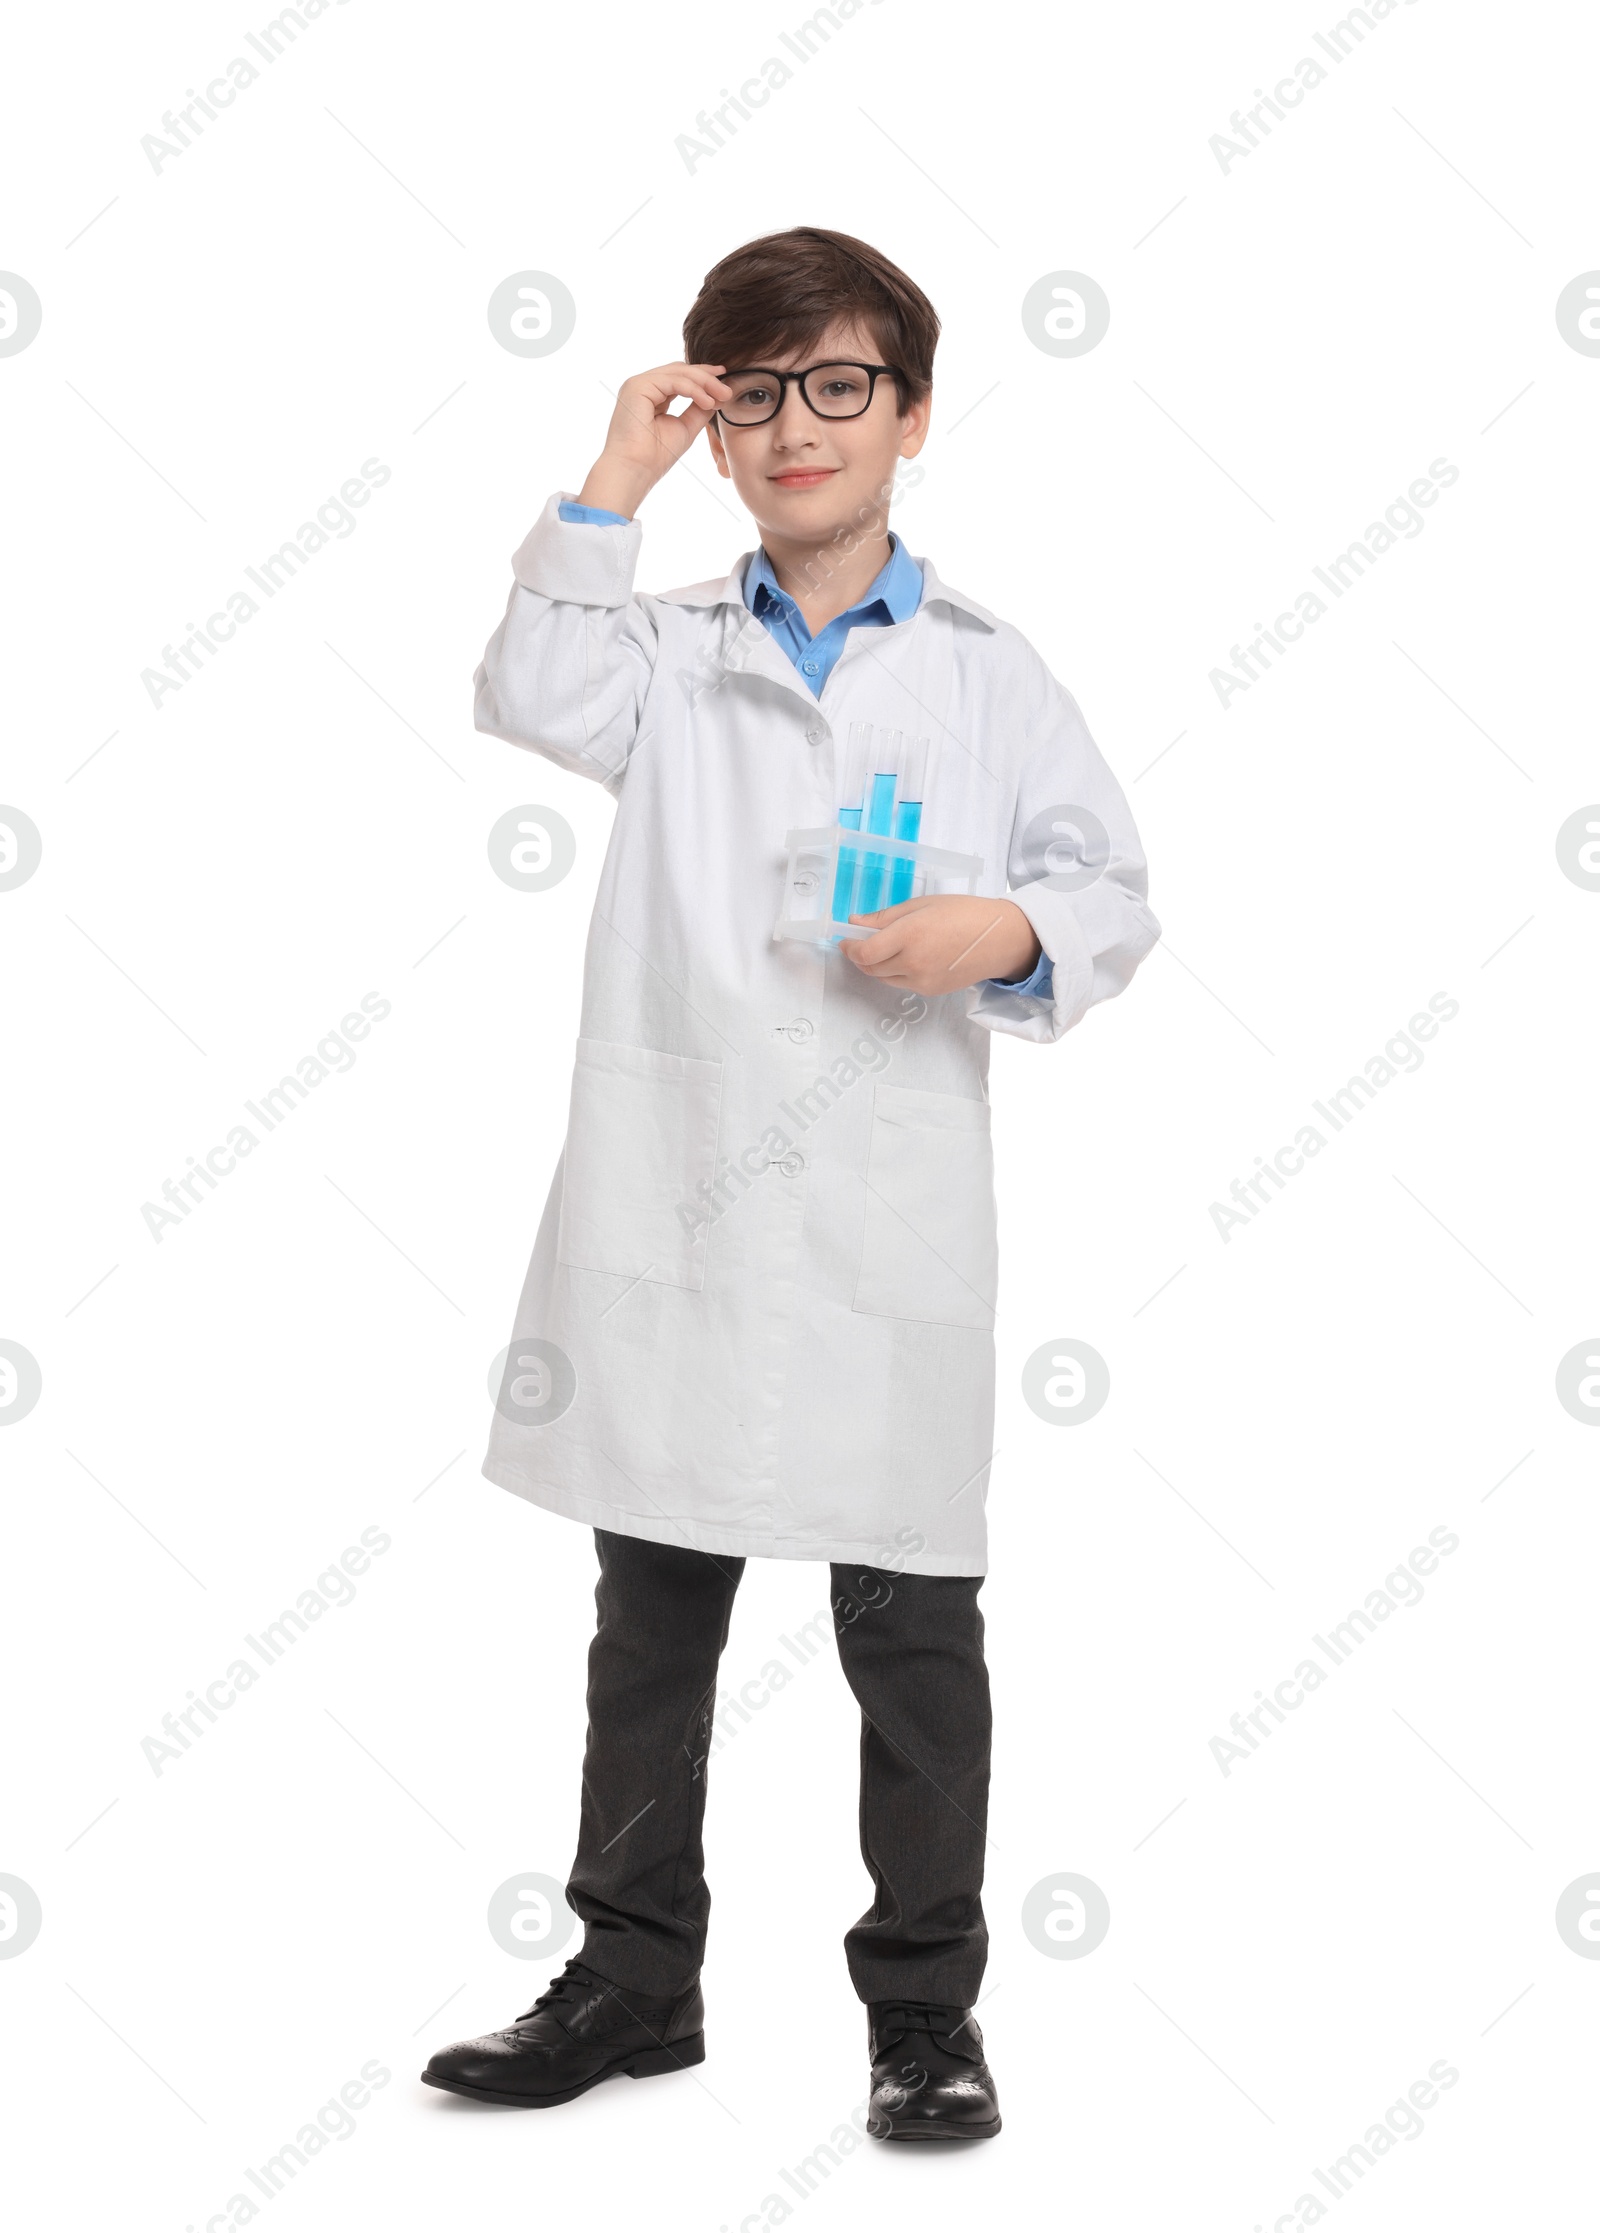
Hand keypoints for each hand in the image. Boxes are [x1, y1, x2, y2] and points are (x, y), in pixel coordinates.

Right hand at [575, 362, 732, 516]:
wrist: (634, 471)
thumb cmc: (654, 457)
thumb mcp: (685, 428)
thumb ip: (698, 410)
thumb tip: (717, 397)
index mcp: (650, 395)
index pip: (679, 377)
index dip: (703, 377)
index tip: (725, 383)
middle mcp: (642, 386)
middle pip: (679, 370)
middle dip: (707, 377)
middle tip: (728, 389)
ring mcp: (638, 384)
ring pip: (678, 372)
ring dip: (704, 382)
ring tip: (723, 396)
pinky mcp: (637, 387)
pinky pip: (673, 381)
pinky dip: (693, 389)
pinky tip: (708, 402)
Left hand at [843, 895, 1040, 994]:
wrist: (999, 939)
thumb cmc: (964, 914)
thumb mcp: (922, 904)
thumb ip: (885, 917)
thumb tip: (855, 922)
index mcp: (910, 935)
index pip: (865, 952)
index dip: (849, 948)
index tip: (845, 939)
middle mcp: (913, 962)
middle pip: (870, 968)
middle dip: (859, 956)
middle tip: (861, 942)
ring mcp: (921, 980)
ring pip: (883, 978)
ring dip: (876, 965)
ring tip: (886, 948)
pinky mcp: (930, 991)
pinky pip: (901, 984)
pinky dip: (895, 972)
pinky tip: (906, 957)